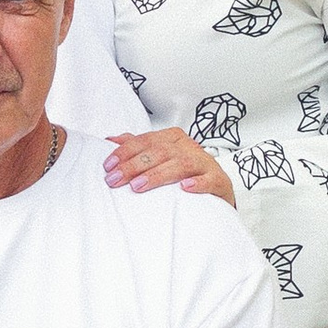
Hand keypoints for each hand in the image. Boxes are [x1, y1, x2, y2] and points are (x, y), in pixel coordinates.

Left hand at [103, 126, 233, 206]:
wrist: (217, 189)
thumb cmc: (184, 172)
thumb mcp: (161, 157)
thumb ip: (137, 147)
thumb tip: (109, 140)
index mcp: (173, 138)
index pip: (145, 141)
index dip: (125, 152)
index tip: (108, 166)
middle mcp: (189, 147)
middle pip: (159, 152)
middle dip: (134, 165)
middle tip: (114, 180)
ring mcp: (205, 163)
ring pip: (181, 163)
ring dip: (158, 174)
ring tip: (138, 186)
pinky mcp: (219, 180)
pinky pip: (210, 179)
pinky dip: (197, 183)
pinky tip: (184, 188)